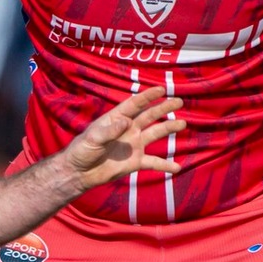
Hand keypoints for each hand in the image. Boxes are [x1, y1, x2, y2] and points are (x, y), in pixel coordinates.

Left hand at [62, 88, 183, 190]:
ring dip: (169, 128)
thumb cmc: (82, 150)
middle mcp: (129, 129)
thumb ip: (110, 131)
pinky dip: (165, 165)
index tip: (162, 89)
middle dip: (164, 108)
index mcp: (117, 119)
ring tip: (182, 124)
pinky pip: (153, 162)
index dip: (148, 96)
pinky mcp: (136, 162)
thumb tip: (127, 122)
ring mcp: (134, 145)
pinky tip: (177, 167)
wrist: (80, 172)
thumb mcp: (93, 138)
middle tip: (179, 101)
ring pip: (155, 134)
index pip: (134, 104)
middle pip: (149, 116)